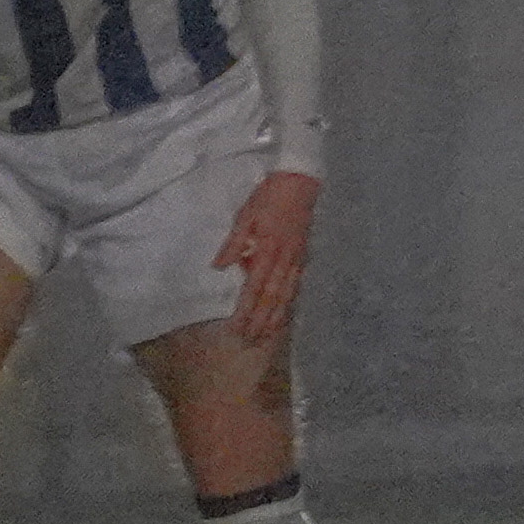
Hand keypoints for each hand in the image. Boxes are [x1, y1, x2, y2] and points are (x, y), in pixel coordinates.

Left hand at [215, 168, 320, 347]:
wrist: (301, 182)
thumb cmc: (268, 197)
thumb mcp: (245, 215)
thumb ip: (233, 243)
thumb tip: (219, 267)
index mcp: (267, 249)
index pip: (253, 288)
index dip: (245, 310)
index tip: (236, 327)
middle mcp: (284, 260)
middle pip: (272, 298)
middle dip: (260, 321)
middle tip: (249, 341)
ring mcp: (297, 260)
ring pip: (286, 295)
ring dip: (276, 318)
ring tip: (266, 335)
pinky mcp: (303, 256)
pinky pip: (296, 286)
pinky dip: (289, 303)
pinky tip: (284, 313)